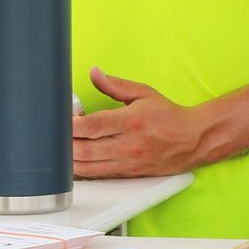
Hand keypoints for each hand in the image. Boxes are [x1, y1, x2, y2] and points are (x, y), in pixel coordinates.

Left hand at [71, 67, 201, 178]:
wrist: (193, 140)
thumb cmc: (169, 117)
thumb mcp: (144, 93)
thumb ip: (115, 85)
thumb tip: (95, 73)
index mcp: (131, 122)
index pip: (92, 126)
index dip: (70, 125)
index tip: (60, 120)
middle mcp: (128, 145)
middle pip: (85, 150)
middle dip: (64, 144)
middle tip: (55, 135)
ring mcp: (128, 163)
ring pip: (88, 167)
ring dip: (70, 159)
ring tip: (61, 148)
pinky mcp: (128, 174)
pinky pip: (98, 175)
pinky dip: (82, 169)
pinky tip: (75, 161)